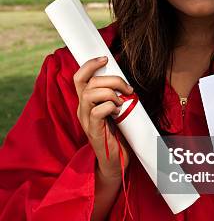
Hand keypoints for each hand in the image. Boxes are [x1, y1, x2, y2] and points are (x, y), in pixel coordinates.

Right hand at [74, 56, 133, 178]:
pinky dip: (111, 107)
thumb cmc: (117, 134)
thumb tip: (124, 81)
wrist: (116, 161)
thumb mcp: (114, 110)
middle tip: (127, 88)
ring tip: (122, 103)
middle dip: (112, 80)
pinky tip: (118, 113)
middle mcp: (82, 110)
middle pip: (89, 83)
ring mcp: (86, 121)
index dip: (90, 65)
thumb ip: (113, 96)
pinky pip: (98, 112)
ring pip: (90, 95)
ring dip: (111, 94)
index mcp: (86, 103)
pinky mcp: (94, 131)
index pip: (79, 78)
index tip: (105, 59)